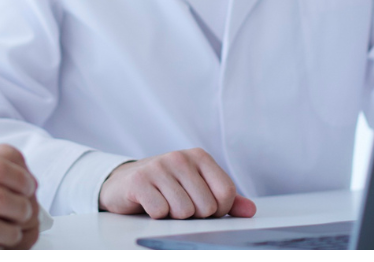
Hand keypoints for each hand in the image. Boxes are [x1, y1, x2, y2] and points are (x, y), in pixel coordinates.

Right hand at [98, 148, 256, 218]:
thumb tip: (250, 210)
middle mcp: (180, 157)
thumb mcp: (197, 188)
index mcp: (199, 157)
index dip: (218, 211)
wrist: (123, 183)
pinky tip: (149, 204)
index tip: (202, 206)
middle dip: (194, 216)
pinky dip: (156, 216)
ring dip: (174, 217)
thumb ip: (225, 200)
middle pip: (207, 207)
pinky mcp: (139, 180)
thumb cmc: (166, 188)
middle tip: (178, 205)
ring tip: (164, 204)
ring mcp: (158, 167)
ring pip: (184, 212)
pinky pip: (161, 212)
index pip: (226, 193)